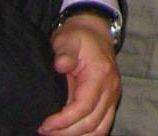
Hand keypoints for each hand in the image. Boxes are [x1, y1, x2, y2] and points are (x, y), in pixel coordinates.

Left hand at [38, 14, 118, 135]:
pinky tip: (69, 134)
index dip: (63, 121)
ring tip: (55, 134)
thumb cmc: (78, 37)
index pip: (84, 107)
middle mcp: (111, 88)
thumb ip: (65, 52)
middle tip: (44, 131)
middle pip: (91, 123)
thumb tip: (61, 64)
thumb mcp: (68, 39)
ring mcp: (112, 96)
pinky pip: (102, 127)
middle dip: (66, 132)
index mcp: (100, 74)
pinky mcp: (110, 102)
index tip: (44, 124)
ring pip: (99, 130)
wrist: (94, 32)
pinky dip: (86, 135)